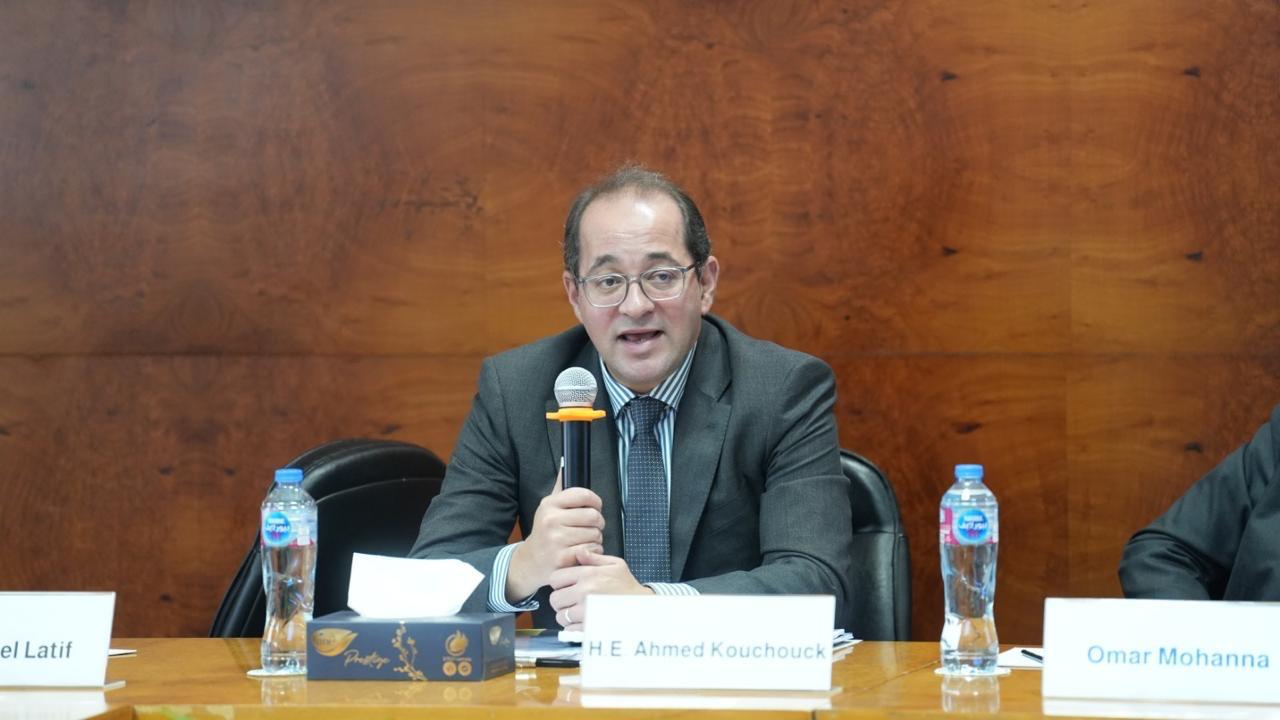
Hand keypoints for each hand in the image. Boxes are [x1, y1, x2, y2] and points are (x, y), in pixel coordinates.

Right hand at [506, 469, 603, 601]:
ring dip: (595, 539)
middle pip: (593, 516)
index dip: (595, 501)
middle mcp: (551, 520)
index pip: (584, 495)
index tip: (595, 507)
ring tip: (584, 540)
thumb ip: (560, 488)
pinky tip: (582, 552)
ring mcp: (556, 541)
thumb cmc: (545, 532)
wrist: (531, 561)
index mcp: (549, 505)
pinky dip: (592, 552)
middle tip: (592, 527)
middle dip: (598, 523)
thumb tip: (565, 463)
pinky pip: (591, 551)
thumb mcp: (547, 507)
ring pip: (595, 535)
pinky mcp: (562, 559)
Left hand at [548, 546, 653, 629]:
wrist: (642, 608)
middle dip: (561, 600)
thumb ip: (594, 558)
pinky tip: (583, 622)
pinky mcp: (588, 627)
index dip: (559, 583)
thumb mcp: (615, 565)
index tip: (567, 586)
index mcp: (588, 574)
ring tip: (578, 612)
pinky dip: (573, 628)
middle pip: (554, 599)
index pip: (555, 578)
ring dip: (566, 616)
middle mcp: (584, 591)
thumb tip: (578, 552)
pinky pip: (569, 630)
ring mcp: (585, 611)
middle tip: (571, 600)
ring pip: (560, 616)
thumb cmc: (628, 586)